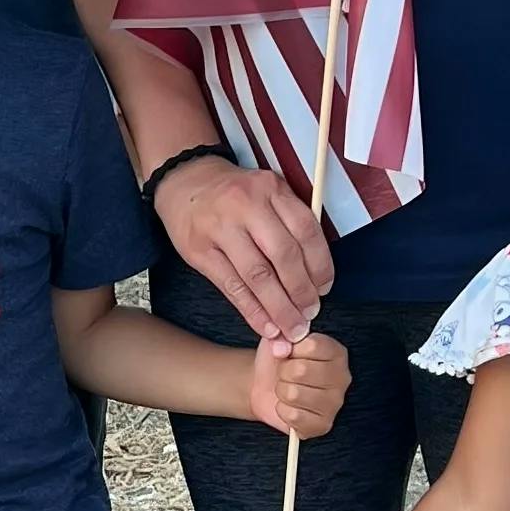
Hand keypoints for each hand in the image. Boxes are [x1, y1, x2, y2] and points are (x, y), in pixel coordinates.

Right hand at [157, 152, 332, 345]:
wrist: (185, 181)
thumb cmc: (234, 194)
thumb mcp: (267, 192)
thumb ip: (290, 221)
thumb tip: (315, 273)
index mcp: (271, 189)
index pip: (306, 231)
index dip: (320, 266)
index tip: (324, 289)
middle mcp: (246, 205)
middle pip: (283, 255)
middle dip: (301, 292)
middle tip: (309, 314)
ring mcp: (220, 228)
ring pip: (258, 275)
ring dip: (278, 308)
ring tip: (291, 328)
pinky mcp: (199, 250)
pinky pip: (232, 286)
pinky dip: (252, 311)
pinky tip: (265, 326)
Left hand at [247, 332, 349, 437]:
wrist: (264, 385)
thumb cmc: (278, 361)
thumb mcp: (279, 338)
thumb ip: (283, 334)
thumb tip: (283, 348)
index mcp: (337, 353)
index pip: (312, 346)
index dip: (291, 349)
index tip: (290, 353)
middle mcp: (343, 378)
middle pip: (301, 370)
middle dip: (283, 372)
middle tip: (285, 374)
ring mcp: (335, 404)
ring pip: (294, 394)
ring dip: (282, 391)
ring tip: (287, 388)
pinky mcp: (322, 425)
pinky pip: (293, 416)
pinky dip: (282, 410)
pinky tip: (289, 405)